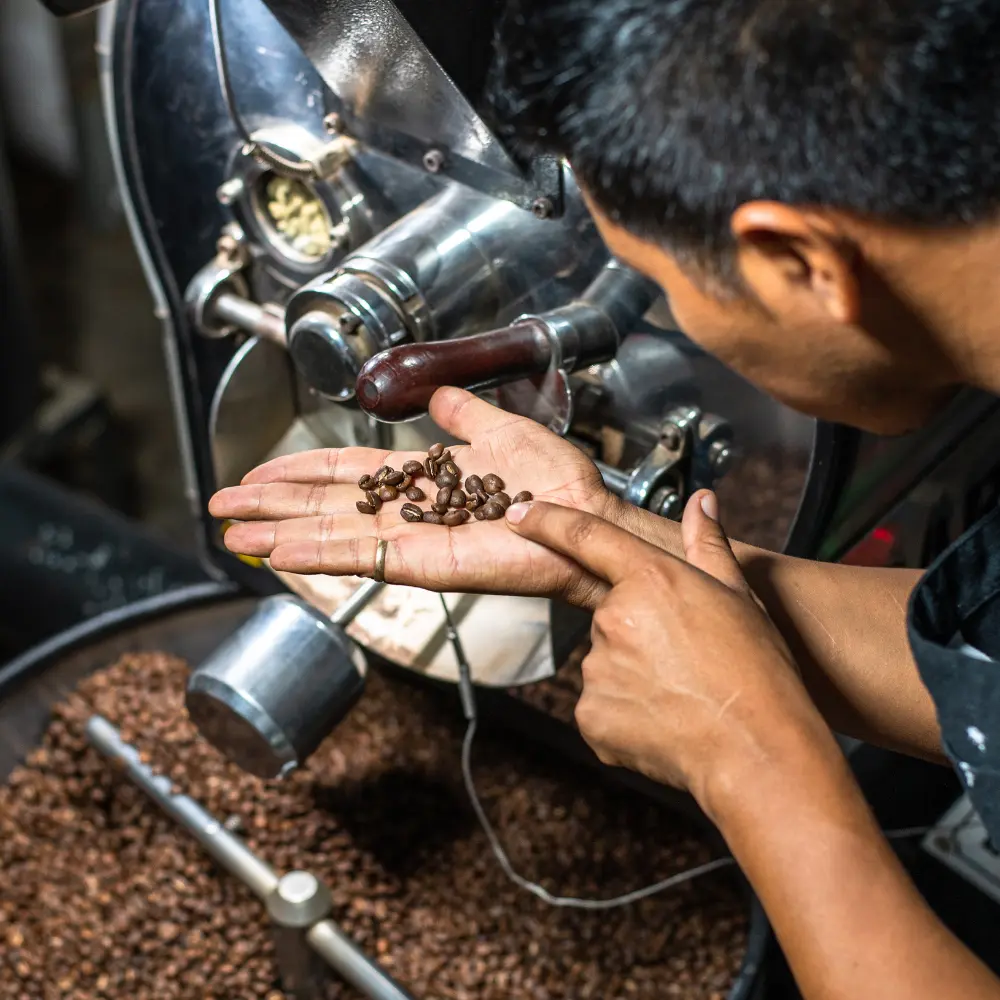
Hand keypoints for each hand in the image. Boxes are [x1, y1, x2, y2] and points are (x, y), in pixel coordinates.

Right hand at [209, 388, 620, 605]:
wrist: (583, 512)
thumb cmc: (555, 479)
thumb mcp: (499, 428)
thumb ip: (462, 414)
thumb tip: (439, 396)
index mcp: (421, 479)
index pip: (346, 475)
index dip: (301, 472)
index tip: (259, 472)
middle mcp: (408, 511)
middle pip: (325, 506)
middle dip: (273, 504)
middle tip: (223, 505)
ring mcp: (412, 540)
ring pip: (332, 535)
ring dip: (279, 533)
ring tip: (234, 534)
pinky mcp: (425, 563)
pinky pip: (363, 558)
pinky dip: (318, 554)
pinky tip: (278, 551)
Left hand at [505, 489, 831, 812]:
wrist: (756, 749)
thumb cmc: (756, 671)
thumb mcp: (739, 596)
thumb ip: (708, 544)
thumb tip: (703, 502)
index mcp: (649, 580)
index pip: (584, 537)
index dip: (547, 521)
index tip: (520, 513)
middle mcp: (613, 618)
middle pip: (611, 616)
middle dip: (640, 631)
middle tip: (686, 657)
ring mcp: (597, 669)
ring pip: (606, 662)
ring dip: (633, 674)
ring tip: (682, 692)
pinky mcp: (590, 715)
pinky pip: (601, 705)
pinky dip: (625, 712)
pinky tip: (664, 719)